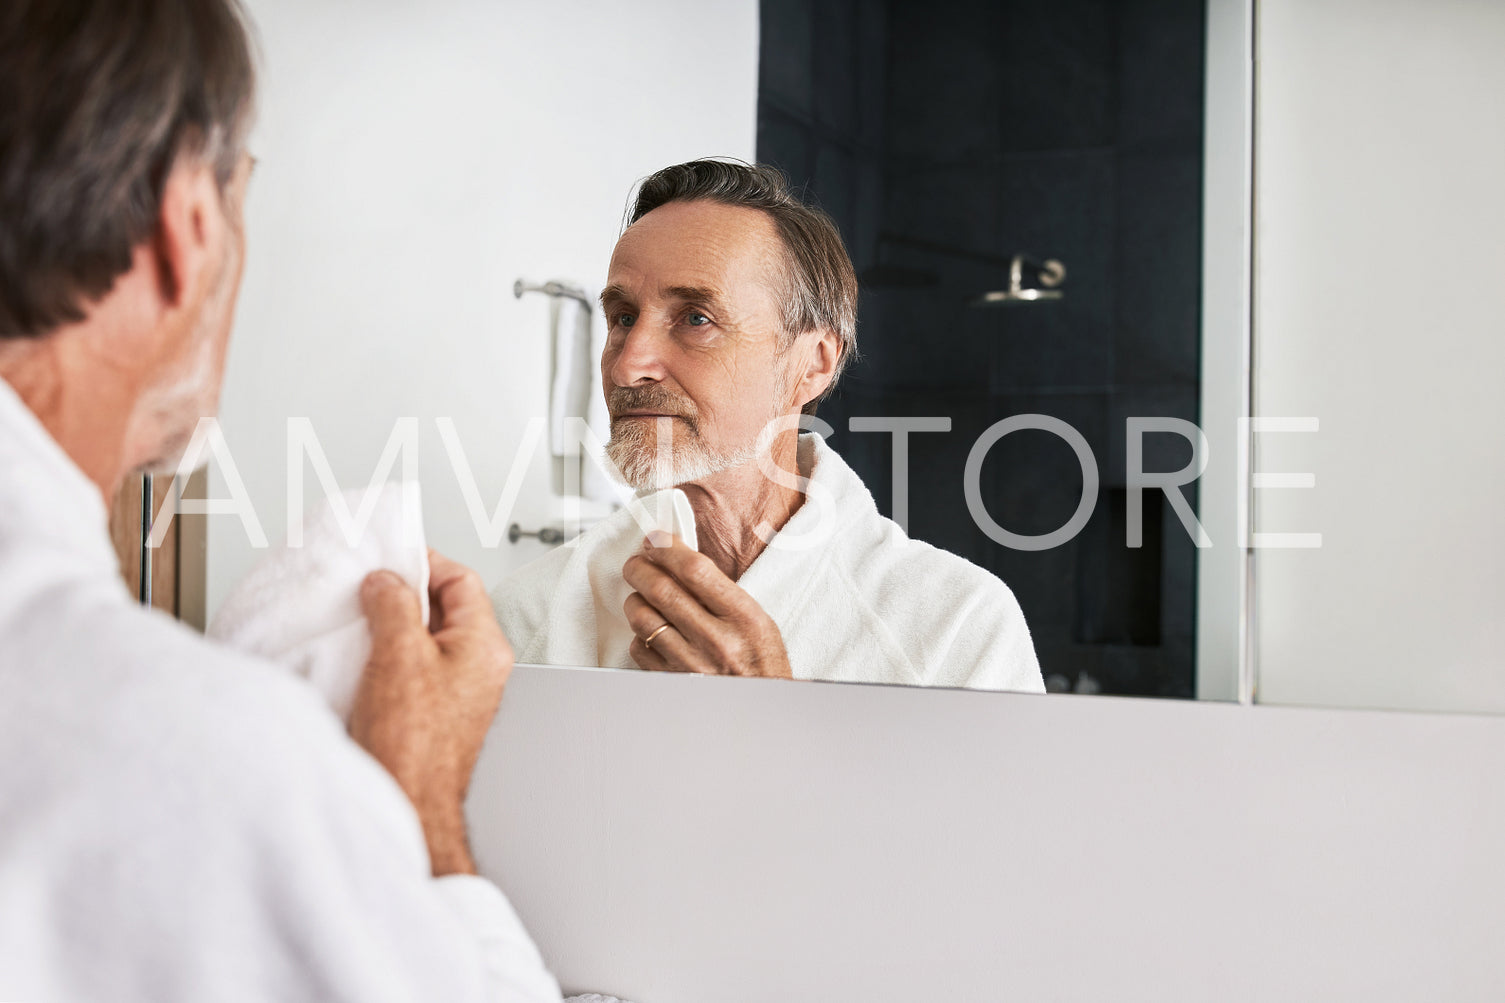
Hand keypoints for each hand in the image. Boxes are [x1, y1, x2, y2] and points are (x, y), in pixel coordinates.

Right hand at [348, 550, 512, 876]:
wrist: (407, 804)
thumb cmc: (412, 744)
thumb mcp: (398, 654)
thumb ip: (395, 605)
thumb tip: (386, 581)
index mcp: (485, 646)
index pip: (462, 580)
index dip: (425, 562)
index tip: (391, 558)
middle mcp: (479, 667)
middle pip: (445, 607)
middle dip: (404, 593)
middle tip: (367, 588)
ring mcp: (458, 691)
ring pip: (426, 638)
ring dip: (392, 624)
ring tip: (359, 622)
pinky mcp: (434, 712)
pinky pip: (414, 667)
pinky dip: (388, 655)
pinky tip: (361, 658)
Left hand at [621, 534, 792, 678]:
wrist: (762, 713)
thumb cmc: (762, 665)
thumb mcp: (758, 622)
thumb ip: (722, 592)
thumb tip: (679, 560)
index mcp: (743, 618)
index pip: (695, 570)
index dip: (667, 549)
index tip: (655, 541)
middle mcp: (716, 641)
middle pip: (661, 590)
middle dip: (640, 568)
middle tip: (636, 562)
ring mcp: (691, 665)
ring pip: (643, 618)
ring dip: (636, 600)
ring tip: (641, 596)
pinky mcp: (672, 682)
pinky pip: (639, 649)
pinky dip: (639, 634)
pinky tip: (651, 631)